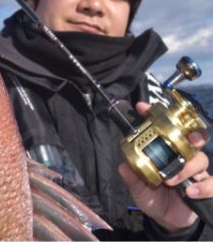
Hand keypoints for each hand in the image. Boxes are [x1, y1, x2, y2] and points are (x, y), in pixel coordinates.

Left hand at [118, 102, 212, 233]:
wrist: (168, 220)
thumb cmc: (153, 198)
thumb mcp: (139, 189)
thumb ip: (133, 179)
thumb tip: (123, 167)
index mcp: (163, 151)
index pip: (162, 128)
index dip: (154, 115)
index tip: (143, 107)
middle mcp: (181, 156)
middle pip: (192, 136)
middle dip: (190, 133)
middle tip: (185, 139)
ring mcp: (195, 170)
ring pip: (201, 158)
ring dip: (187, 168)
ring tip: (171, 181)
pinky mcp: (206, 185)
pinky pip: (212, 182)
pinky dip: (203, 187)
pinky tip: (190, 193)